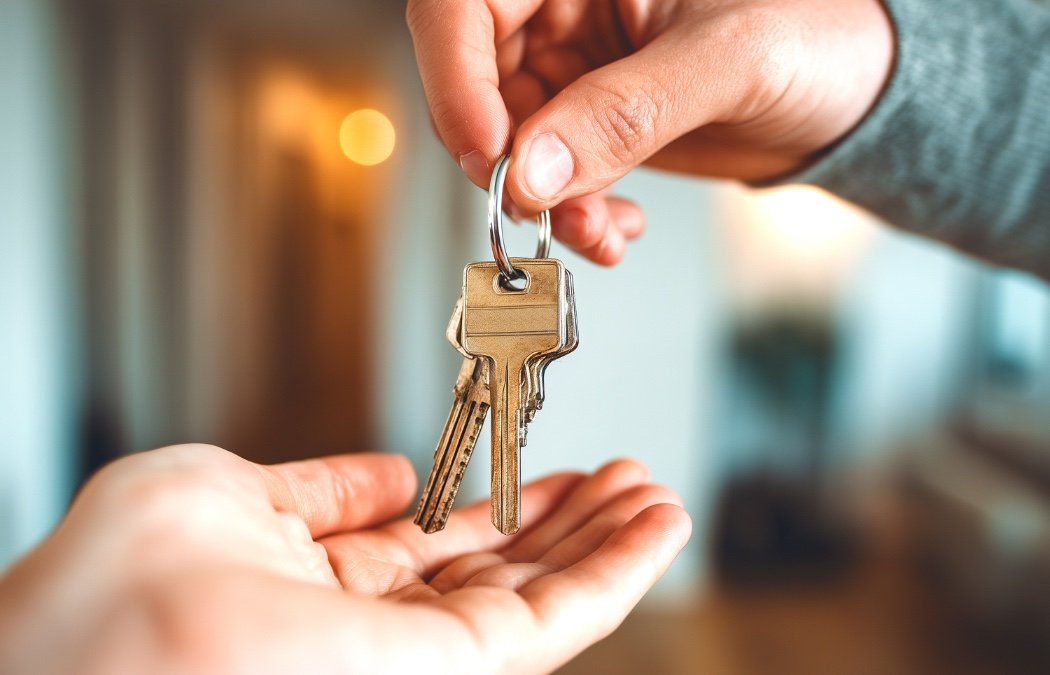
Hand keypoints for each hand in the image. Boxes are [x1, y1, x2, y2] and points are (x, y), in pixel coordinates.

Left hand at [0, 445, 689, 673]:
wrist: (98, 650)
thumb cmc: (121, 580)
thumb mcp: (226, 494)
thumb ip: (322, 491)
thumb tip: (394, 476)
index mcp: (321, 591)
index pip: (439, 555)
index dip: (504, 512)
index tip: (552, 475)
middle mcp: (375, 634)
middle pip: (501, 577)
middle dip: (572, 527)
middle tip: (628, 479)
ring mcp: (417, 660)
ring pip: (541, 603)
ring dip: (609, 547)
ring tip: (660, 498)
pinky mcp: (451, 673)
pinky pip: (553, 627)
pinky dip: (614, 576)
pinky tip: (653, 531)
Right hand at [407, 0, 894, 263]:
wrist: (853, 94)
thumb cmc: (820, 35)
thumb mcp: (730, 59)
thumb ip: (628, 111)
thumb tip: (534, 170)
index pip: (466, 6)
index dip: (456, 77)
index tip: (489, 151)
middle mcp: (566, 10)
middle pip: (475, 83)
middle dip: (503, 160)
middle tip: (538, 208)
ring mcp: (576, 74)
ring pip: (511, 146)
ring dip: (544, 204)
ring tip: (596, 229)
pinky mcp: (592, 127)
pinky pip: (551, 180)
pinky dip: (571, 217)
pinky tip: (613, 226)